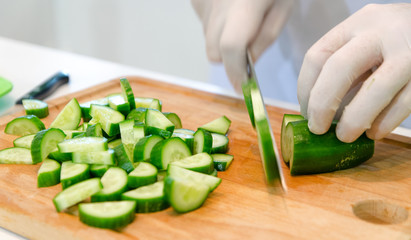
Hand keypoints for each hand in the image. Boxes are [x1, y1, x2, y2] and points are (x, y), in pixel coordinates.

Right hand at [191, 0, 293, 91]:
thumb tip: (249, 63)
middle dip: (230, 60)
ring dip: (222, 42)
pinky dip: (215, 25)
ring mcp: (203, 1)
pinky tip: (229, 9)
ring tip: (242, 22)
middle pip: (213, 52)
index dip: (237, 72)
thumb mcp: (284, 5)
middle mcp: (217, 5)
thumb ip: (266, 36)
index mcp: (244, 5)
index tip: (244, 86)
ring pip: (207, 39)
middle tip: (248, 52)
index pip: (231, 48)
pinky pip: (203, 23)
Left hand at [297, 3, 410, 142]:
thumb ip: (346, 67)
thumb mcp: (368, 41)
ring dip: (354, 119)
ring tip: (345, 136)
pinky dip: (384, 122)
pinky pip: (404, 103)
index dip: (305, 89)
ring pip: (375, 89)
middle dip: (322, 104)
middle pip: (339, 68)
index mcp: (357, 24)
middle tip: (317, 130)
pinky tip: (374, 132)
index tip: (306, 113)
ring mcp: (409, 51)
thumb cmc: (397, 41)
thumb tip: (318, 111)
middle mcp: (381, 32)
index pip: (318, 56)